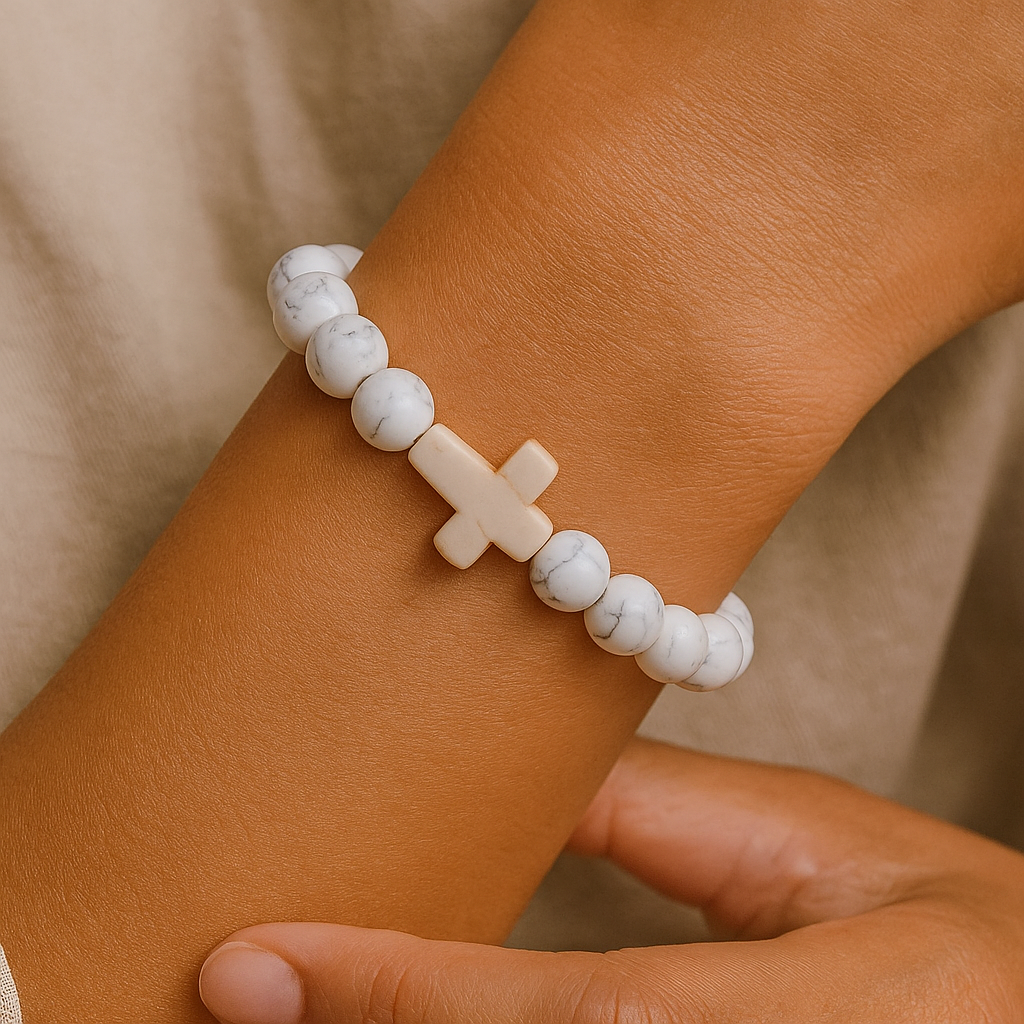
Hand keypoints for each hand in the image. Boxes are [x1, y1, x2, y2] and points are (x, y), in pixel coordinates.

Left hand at [198, 738, 1023, 1022]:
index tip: (258, 968)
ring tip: (303, 1002)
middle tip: (245, 1001)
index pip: (589, 1017)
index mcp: (855, 1010)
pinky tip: (402, 1018)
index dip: (411, 997)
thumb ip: (655, 818)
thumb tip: (502, 790)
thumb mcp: (811, 845)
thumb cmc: (943, 926)